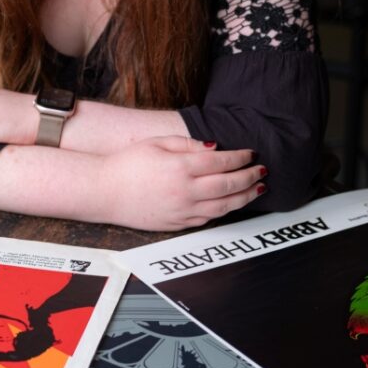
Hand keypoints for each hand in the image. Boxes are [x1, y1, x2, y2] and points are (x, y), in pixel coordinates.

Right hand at [100, 137, 266, 230]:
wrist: (104, 191)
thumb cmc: (127, 164)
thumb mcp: (157, 143)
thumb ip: (188, 144)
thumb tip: (214, 147)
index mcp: (181, 167)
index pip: (222, 162)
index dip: (241, 157)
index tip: (250, 154)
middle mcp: (185, 191)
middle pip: (229, 185)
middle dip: (250, 177)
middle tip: (262, 171)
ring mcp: (182, 210)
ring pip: (224, 206)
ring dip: (245, 197)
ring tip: (257, 189)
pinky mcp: (177, 224)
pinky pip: (208, 219)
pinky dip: (224, 211)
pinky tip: (231, 203)